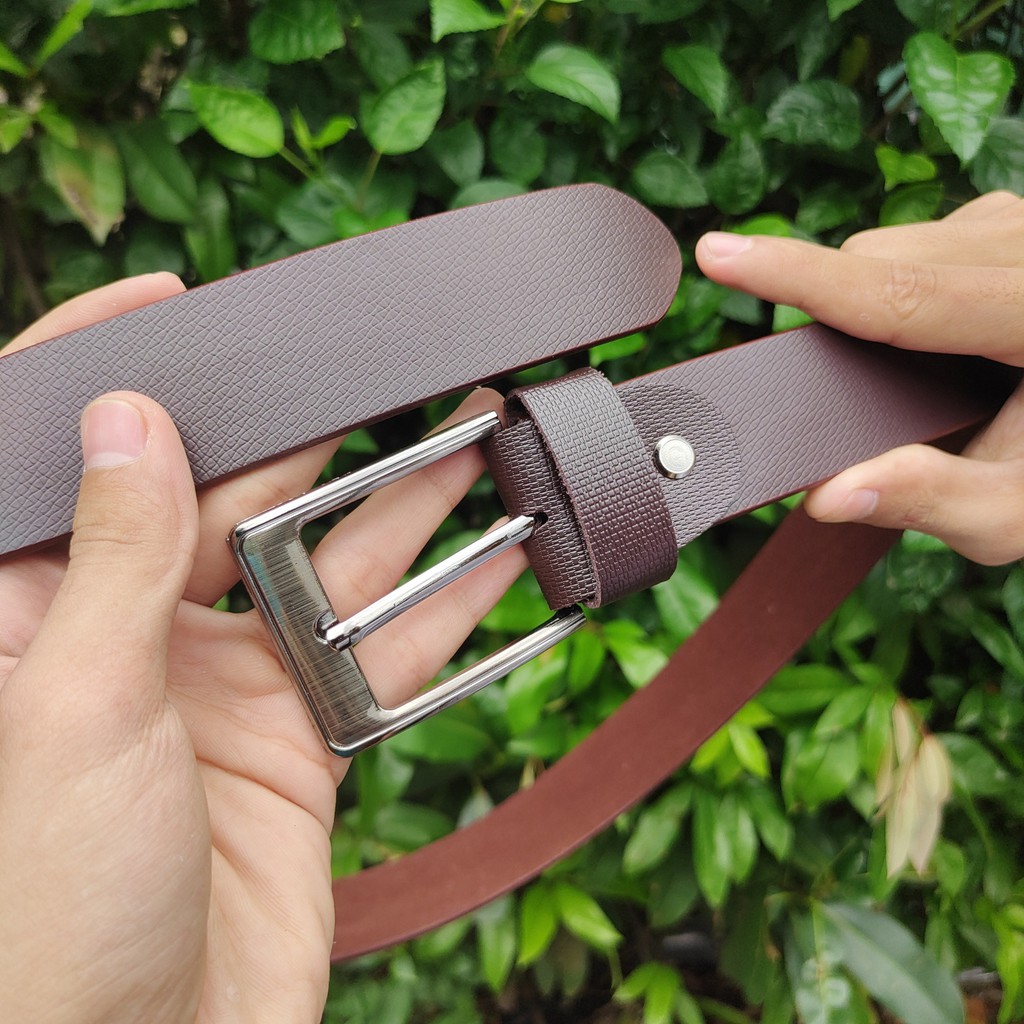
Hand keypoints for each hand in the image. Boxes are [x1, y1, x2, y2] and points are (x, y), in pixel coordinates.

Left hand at [0, 274, 525, 1023]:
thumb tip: (123, 417)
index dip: (108, 366)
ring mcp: (226, 681)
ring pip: (331, 564)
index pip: (70, 459)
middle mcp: (133, 631)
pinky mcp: (300, 735)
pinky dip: (452, 603)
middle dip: (317, 431)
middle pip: (235, 496)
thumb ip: (113, 561)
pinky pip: (386, 648)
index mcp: (40, 612)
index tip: (176, 298)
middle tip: (397, 364)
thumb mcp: (76, 708)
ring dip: (409, 501)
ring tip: (483, 426)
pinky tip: (508, 549)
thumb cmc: (53, 907)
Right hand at [696, 190, 1023, 564]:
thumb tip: (828, 495)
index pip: (897, 293)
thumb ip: (932, 501)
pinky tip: (938, 338)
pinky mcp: (1007, 220)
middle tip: (875, 398)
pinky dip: (897, 287)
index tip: (719, 255)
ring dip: (867, 304)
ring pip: (889, 245)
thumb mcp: (1017, 511)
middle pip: (877, 263)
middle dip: (837, 322)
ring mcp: (1018, 223)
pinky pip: (916, 241)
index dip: (797, 278)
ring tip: (921, 372)